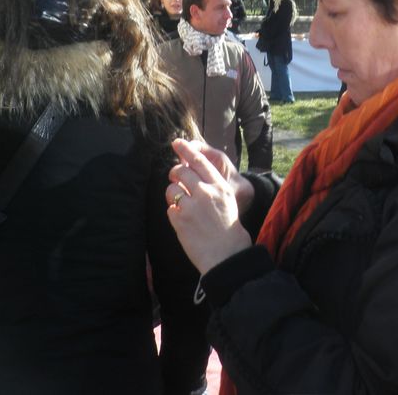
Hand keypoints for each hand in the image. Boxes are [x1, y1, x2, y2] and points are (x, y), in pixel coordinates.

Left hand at [167, 139, 253, 273]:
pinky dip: (174, 213)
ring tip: (182, 205)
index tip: (177, 142)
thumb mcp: (227, 200)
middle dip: (175, 173)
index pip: (200, 162)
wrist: (227, 254)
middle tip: (175, 178)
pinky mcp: (180, 219)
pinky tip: (183, 221)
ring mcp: (192, 205)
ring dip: (172, 194)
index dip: (187, 150)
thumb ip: (212, 186)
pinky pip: (169, 208)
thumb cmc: (228, 228)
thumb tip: (192, 173)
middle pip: (181, 171)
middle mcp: (206, 192)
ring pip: (171, 189)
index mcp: (220, 186)